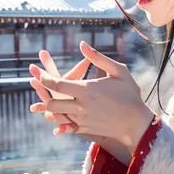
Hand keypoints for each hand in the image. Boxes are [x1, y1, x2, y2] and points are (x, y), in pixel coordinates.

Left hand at [29, 41, 154, 154]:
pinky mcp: (84, 129)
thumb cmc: (129, 94)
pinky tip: (54, 114)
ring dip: (49, 105)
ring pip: (55, 114)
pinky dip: (57, 119)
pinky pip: (64, 125)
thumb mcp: (118, 71)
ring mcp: (82, 119)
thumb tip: (82, 44)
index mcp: (87, 90)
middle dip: (42, 92)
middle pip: (51, 101)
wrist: (136, 122)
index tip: (38, 72)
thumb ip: (98, 57)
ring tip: (45, 94)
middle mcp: (81, 106)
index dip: (44, 77)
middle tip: (36, 82)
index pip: (57, 84)